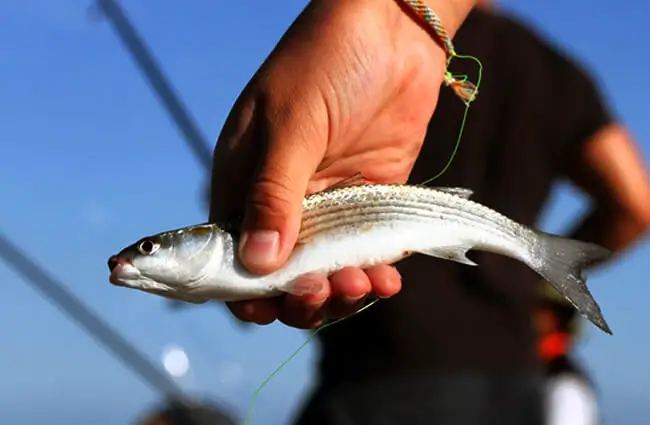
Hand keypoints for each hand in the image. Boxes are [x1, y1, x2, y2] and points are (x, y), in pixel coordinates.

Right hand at [210, 0, 455, 327]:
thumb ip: (274, 193)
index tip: (265, 308)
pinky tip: (385, 277)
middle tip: (322, 289)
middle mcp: (283, 199)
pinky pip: (368, 253)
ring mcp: (329, 203)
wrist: (393, 29)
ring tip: (362, 282)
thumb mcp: (291, 125)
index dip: (244, 287)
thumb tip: (256, 264)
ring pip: (326, 271)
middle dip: (300, 295)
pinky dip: (374, 273)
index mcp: (244, 180)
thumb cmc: (327, 62)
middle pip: (281, 273)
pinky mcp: (371, 202)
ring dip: (340, 291)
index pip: (231, 252)